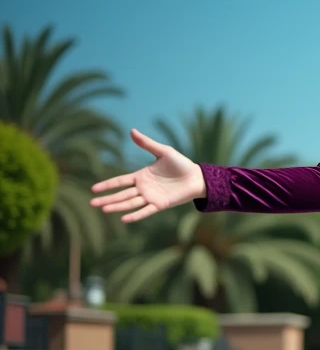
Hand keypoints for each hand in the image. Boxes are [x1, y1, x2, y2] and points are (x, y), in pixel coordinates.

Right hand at [90, 128, 204, 223]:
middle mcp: (143, 188)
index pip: (120, 181)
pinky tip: (123, 219)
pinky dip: (135, 215)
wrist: (197, 177)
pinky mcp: (160, 205)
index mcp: (141, 176)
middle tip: (91, 203)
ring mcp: (151, 197)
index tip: (93, 189)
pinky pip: (145, 211)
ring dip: (117, 206)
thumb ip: (147, 143)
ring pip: (130, 203)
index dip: (107, 184)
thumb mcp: (163, 151)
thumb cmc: (181, 164)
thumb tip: (131, 130)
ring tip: (103, 209)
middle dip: (107, 199)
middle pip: (121, 194)